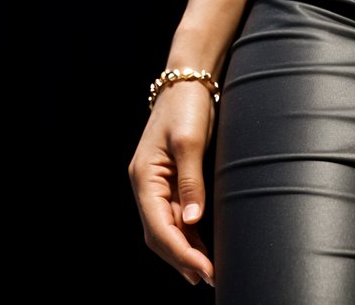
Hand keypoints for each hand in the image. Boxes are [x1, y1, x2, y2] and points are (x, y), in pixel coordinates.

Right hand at [128, 81, 218, 286]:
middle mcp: (146, 184)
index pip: (158, 228)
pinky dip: (186, 232)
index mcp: (144, 177)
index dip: (181, 253)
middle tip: (209, 277)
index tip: (205, 270)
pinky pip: (173, 214)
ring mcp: (156, 182)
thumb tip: (191, 221)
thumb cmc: (188, 105)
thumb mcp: (190, 141)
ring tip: (207, 270)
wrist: (189, 77)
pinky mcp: (169, 178)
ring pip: (166, 227)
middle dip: (182, 258)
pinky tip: (202, 245)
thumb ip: (190, 181)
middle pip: (159, 234)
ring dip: (185, 249)